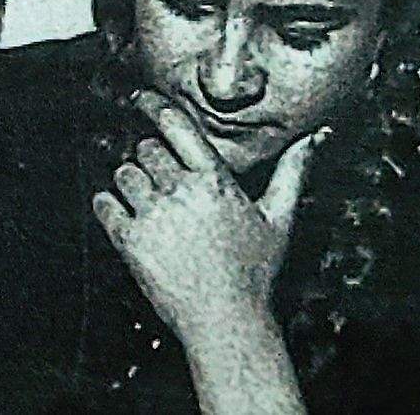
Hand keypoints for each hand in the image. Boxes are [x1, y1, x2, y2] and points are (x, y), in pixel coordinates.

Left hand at [92, 94, 319, 354]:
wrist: (228, 322)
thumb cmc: (255, 271)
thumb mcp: (279, 219)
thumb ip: (292, 171)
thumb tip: (314, 136)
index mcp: (216, 181)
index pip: (177, 126)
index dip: (154, 106)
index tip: (140, 98)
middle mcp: (183, 193)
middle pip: (146, 149)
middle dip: (150, 161)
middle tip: (163, 184)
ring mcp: (155, 217)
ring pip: (124, 174)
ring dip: (131, 183)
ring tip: (150, 206)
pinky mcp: (132, 242)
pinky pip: (105, 205)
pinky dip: (108, 206)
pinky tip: (123, 216)